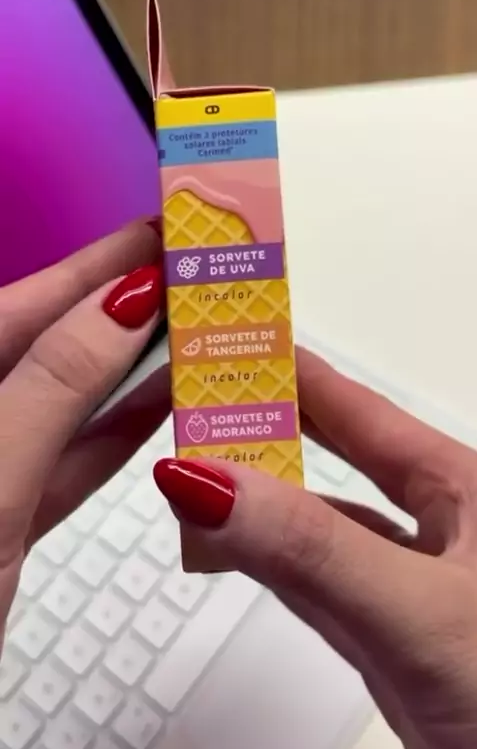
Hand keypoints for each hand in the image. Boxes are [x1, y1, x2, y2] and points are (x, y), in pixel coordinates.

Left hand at [0, 220, 169, 646]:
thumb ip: (55, 385)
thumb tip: (121, 304)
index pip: (22, 301)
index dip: (95, 263)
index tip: (157, 232)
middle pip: (48, 343)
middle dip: (119, 306)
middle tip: (185, 273)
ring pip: (64, 400)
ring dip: (127, 367)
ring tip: (188, 328)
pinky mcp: (4, 516)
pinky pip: (68, 459)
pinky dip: (116, 433)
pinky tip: (159, 404)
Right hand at [154, 347, 476, 748]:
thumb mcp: (421, 610)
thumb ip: (313, 551)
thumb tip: (209, 484)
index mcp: (465, 488)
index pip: (360, 410)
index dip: (295, 371)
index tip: (233, 341)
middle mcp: (442, 528)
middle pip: (339, 456)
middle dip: (273, 425)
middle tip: (206, 398)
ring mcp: (415, 587)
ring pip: (324, 525)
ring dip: (265, 498)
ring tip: (204, 468)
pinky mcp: (396, 642)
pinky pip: (320, 585)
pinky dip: (273, 564)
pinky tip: (239, 547)